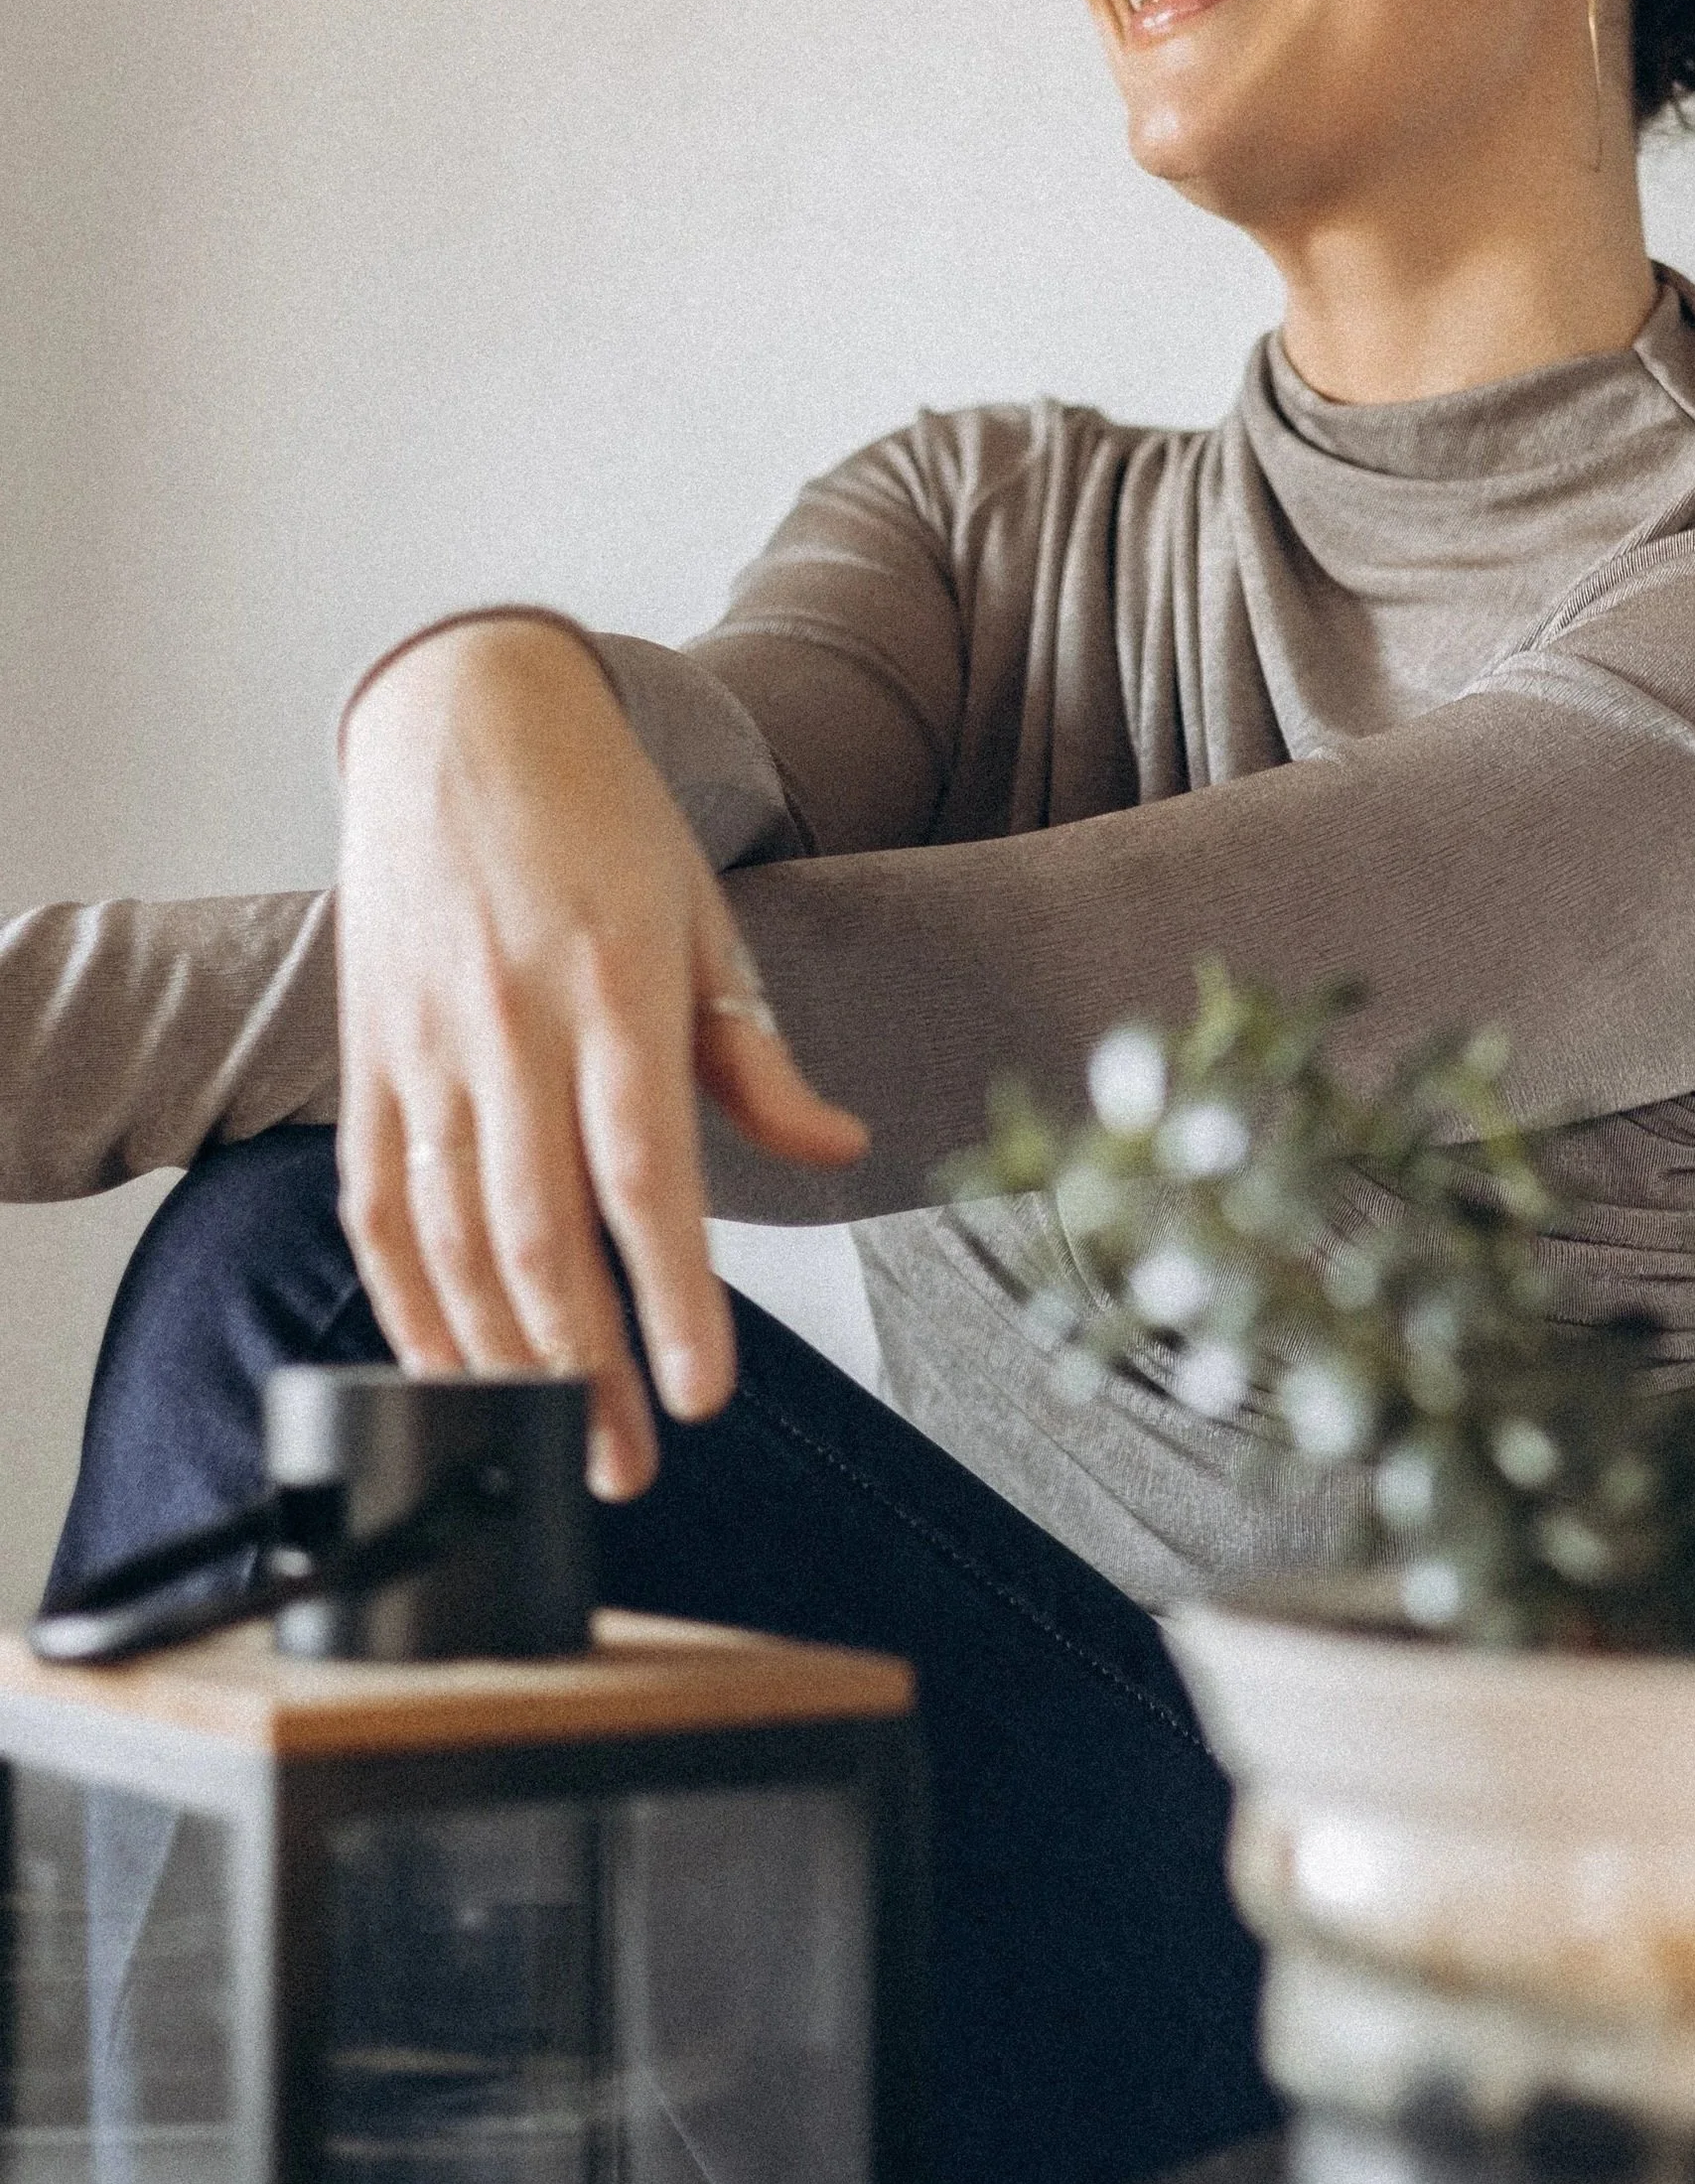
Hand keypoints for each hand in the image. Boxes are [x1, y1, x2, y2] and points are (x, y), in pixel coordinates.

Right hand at [336, 618, 866, 1498]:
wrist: (461, 720)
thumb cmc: (601, 823)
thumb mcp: (707, 916)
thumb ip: (762, 1055)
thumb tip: (841, 1149)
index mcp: (615, 990)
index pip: (645, 1175)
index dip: (671, 1297)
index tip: (702, 1393)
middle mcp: (511, 1025)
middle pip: (541, 1233)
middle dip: (586, 1367)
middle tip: (626, 1463)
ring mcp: (424, 1046)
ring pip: (451, 1237)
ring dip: (499, 1356)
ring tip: (550, 1438)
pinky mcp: (365, 1058)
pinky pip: (378, 1204)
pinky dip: (407, 1299)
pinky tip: (447, 1368)